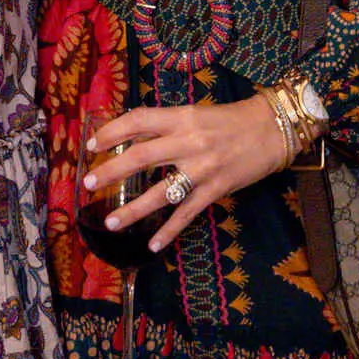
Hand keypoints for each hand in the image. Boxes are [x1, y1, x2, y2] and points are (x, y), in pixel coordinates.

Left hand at [83, 95, 292, 251]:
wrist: (271, 131)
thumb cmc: (230, 120)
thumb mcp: (195, 113)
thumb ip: (167, 126)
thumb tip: (132, 139)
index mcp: (182, 117)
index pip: (138, 121)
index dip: (112, 132)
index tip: (92, 144)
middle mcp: (189, 142)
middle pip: (141, 157)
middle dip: (111, 171)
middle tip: (87, 184)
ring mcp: (202, 169)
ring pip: (160, 193)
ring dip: (131, 209)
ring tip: (109, 222)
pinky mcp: (215, 190)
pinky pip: (186, 214)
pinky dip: (168, 231)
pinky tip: (152, 244)